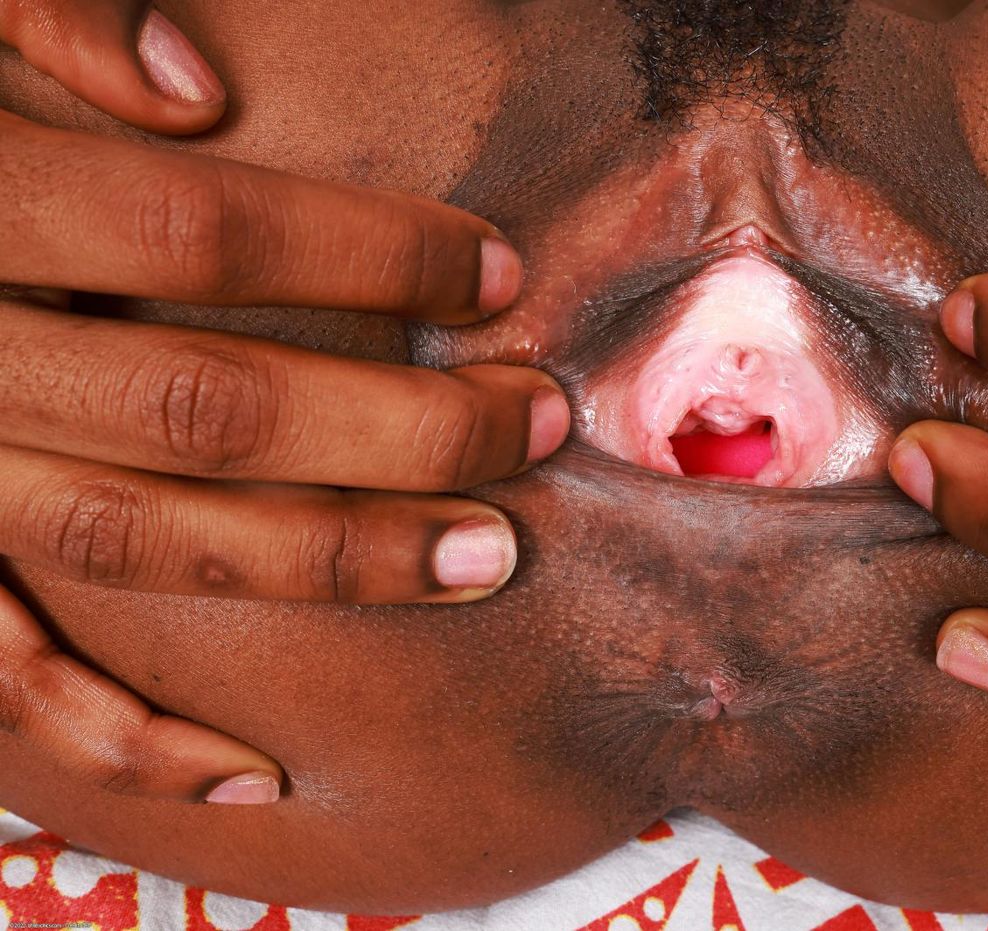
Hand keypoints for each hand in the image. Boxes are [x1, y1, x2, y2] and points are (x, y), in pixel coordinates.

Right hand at [0, 4, 567, 803]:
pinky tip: (254, 775)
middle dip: (401, 424)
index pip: (198, 235)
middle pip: (209, 407)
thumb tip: (197, 87)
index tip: (500, 269)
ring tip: (488, 558)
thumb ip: (41, 12)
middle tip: (541, 420)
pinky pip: (7, 678)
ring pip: (144, 545)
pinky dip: (120, 741)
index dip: (369, 251)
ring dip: (330, 562)